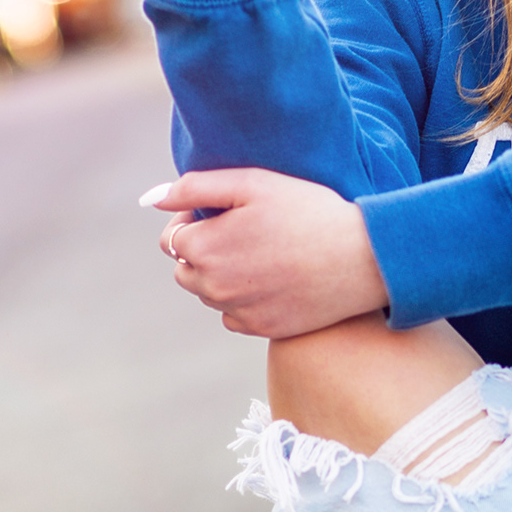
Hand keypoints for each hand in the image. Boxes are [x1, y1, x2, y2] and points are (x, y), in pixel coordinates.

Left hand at [143, 168, 388, 336]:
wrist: (363, 258)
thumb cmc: (309, 211)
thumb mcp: (252, 183)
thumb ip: (194, 187)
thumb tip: (149, 200)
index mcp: (203, 248)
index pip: (172, 238)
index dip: (196, 221)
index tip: (227, 213)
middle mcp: (212, 287)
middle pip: (186, 269)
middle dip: (205, 251)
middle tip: (248, 232)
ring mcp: (237, 312)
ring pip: (209, 294)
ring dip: (224, 275)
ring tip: (265, 254)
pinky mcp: (262, 329)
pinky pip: (233, 315)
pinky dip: (244, 299)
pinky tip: (275, 279)